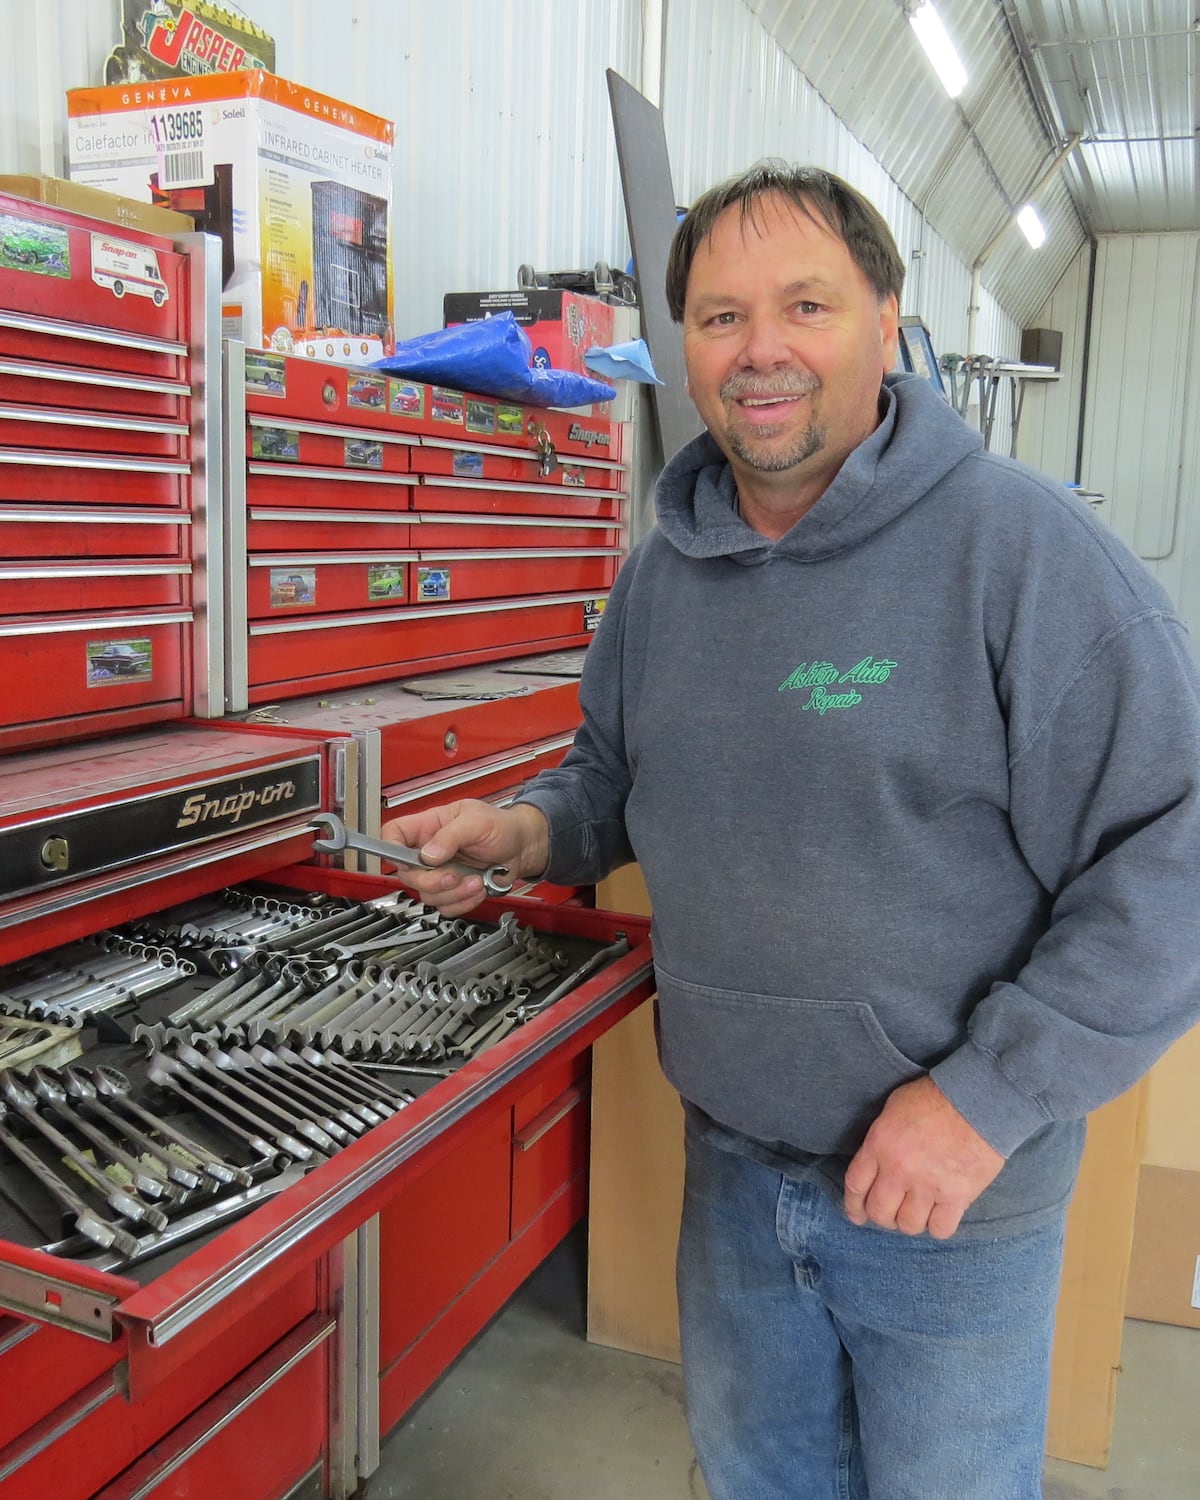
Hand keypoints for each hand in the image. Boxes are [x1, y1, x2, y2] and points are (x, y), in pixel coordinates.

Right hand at [379, 799, 549, 916]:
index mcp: (428, 826)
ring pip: (427, 895)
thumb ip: (450, 835)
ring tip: (475, 880)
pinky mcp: (453, 891)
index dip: (391, 849)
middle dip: (432, 881)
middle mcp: (429, 851)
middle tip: (453, 875)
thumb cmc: (501, 826)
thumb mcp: (476, 821)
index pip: (393, 835)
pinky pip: (445, 907)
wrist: (523, 847)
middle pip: (407, 874)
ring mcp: (440, 873)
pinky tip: (477, 888)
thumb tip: (428, 854)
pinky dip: (463, 903)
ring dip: (454, 893)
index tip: (406, 861)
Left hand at [843, 1076, 1004, 1239]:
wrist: (979, 1100)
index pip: (856, 1185)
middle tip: (891, 1212)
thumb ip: (881, 1139)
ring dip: (909, 1222)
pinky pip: (940, 1229)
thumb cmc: (936, 1096)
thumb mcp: (894, 1108)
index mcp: (880, 1145)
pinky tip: (939, 1215)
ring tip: (916, 1212)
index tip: (857, 1214)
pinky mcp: (957, 1197)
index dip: (854, 1205)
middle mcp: (899, 1170)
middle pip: (879, 1212)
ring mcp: (928, 1186)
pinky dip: (937, 1226)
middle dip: (881, 1217)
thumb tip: (877, 1160)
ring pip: (908, 1225)